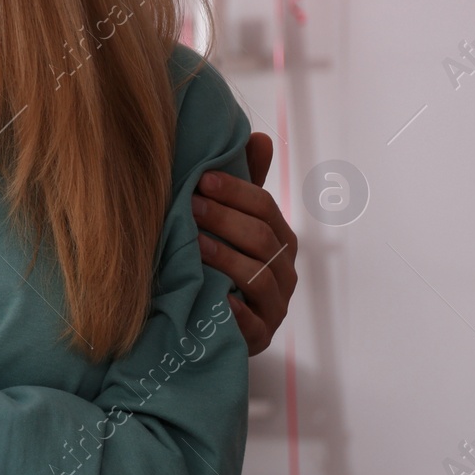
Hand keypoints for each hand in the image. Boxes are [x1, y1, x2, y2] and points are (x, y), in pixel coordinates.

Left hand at [193, 131, 298, 354]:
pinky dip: (234, 311)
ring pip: (259, 277)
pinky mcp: (260, 338)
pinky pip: (253, 324)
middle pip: (264, 240)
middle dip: (226, 220)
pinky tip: (213, 296)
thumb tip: (260, 136)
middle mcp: (284, 273)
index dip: (236, 192)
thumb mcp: (227, 221)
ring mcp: (275, 307)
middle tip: (190, 205)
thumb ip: (244, 185)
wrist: (203, 321)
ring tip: (195, 244)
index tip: (201, 179)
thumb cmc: (217, 260)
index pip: (266, 208)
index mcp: (279, 239)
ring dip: (226, 258)